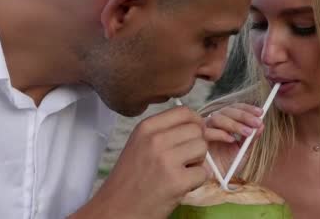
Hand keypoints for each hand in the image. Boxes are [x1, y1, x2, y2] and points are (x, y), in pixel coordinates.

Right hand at [70, 106, 208, 218]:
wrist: (116, 209)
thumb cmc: (129, 179)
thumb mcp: (139, 144)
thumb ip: (164, 131)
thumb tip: (196, 124)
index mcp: (146, 128)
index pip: (184, 111)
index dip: (195, 122)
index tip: (193, 134)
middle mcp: (155, 140)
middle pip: (197, 129)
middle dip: (196, 144)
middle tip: (184, 160)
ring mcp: (166, 160)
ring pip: (203, 148)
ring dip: (198, 162)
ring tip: (181, 172)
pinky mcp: (176, 181)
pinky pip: (203, 172)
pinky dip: (196, 181)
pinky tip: (181, 186)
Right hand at [203, 103, 263, 177]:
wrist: (215, 182)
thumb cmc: (228, 166)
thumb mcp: (243, 152)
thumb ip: (251, 139)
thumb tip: (261, 125)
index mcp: (225, 123)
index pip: (235, 109)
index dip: (247, 109)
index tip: (261, 113)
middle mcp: (214, 124)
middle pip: (226, 111)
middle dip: (244, 116)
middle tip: (257, 123)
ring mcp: (204, 130)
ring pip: (217, 118)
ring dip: (234, 124)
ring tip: (248, 133)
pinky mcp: (196, 140)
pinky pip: (207, 131)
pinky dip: (220, 134)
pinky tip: (231, 140)